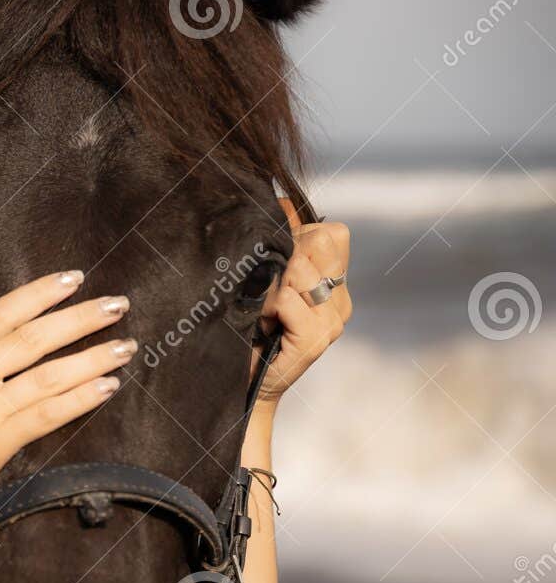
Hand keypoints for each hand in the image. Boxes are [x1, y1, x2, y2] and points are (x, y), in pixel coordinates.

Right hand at [0, 270, 134, 532]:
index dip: (39, 294)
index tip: (74, 279)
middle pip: (30, 339)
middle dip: (79, 318)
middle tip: (117, 305)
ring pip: (46, 375)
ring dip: (92, 358)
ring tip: (125, 347)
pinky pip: (47, 414)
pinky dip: (80, 398)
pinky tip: (107, 386)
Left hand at [251, 199, 352, 404]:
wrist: (242, 385)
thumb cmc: (245, 330)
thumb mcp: (261, 281)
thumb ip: (277, 244)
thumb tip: (277, 197)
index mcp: (333, 283)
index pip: (332, 233)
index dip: (297, 236)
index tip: (271, 263)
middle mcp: (340, 300)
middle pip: (322, 241)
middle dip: (284, 255)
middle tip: (263, 288)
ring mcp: (333, 320)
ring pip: (301, 267)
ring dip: (268, 284)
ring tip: (258, 309)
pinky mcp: (317, 338)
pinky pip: (289, 298)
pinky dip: (265, 304)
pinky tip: (260, 323)